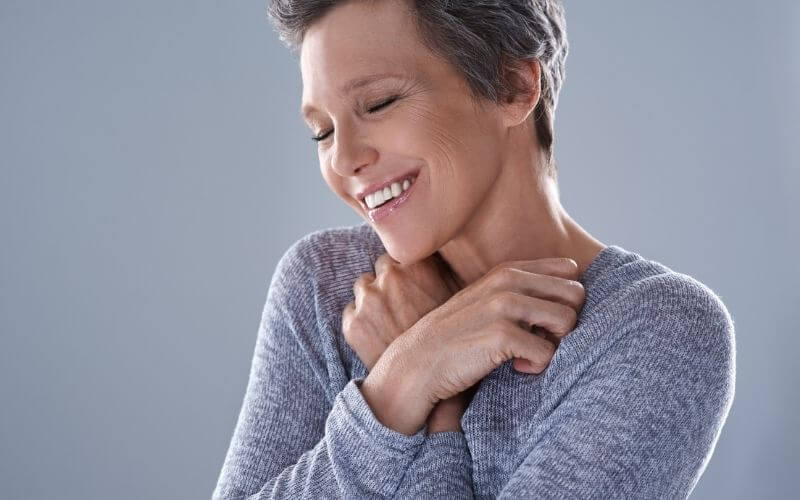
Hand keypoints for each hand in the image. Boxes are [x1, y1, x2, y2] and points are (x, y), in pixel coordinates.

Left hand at [342, 252, 457, 371]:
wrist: (431, 385)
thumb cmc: (453, 344)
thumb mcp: (461, 302)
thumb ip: (451, 275)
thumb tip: (450, 258)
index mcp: (419, 265)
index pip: (406, 251)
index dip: (411, 268)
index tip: (416, 285)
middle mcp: (392, 276)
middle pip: (384, 265)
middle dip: (390, 281)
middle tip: (403, 304)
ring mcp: (370, 299)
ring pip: (363, 286)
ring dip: (373, 299)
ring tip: (391, 322)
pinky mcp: (354, 323)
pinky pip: (351, 313)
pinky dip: (360, 322)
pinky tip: (378, 337)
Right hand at [362, 258, 584, 434]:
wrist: (418, 362)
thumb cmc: (457, 337)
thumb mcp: (486, 301)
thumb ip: (520, 293)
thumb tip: (569, 299)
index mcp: (507, 270)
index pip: (568, 270)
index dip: (564, 298)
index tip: (545, 319)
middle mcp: (508, 281)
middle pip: (576, 294)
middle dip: (566, 321)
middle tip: (542, 338)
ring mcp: (504, 306)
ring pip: (568, 320)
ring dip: (556, 344)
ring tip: (529, 353)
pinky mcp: (501, 335)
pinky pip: (548, 352)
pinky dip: (537, 366)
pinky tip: (516, 367)